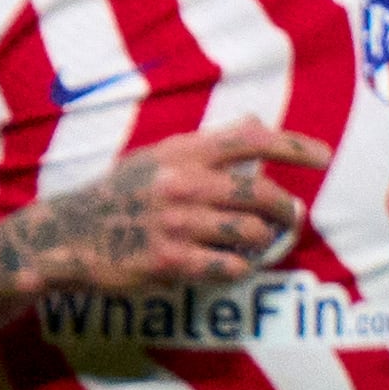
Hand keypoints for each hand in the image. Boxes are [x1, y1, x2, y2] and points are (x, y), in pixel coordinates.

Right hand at [0, 119, 330, 327]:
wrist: (65, 236)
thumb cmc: (117, 195)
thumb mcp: (155, 158)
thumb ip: (205, 145)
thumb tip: (255, 122)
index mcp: (181, 153)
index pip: (250, 140)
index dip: (293, 146)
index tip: (323, 157)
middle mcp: (181, 184)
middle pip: (260, 194)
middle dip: (284, 209)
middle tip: (289, 217)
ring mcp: (175, 224)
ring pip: (250, 233)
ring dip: (263, 241)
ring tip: (260, 243)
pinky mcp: (168, 261)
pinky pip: (227, 266)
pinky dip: (239, 268)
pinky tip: (233, 266)